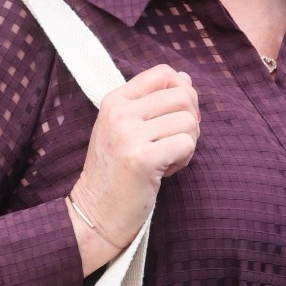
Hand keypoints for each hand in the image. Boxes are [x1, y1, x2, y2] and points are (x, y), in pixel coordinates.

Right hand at [68, 64, 198, 272]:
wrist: (95, 213)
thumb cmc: (117, 170)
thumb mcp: (125, 127)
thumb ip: (152, 101)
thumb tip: (186, 78)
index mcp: (115, 100)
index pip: (164, 72)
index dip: (182, 90)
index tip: (175, 115)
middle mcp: (119, 112)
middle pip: (183, 95)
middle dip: (190, 119)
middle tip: (174, 142)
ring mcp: (129, 135)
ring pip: (188, 121)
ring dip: (187, 143)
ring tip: (166, 158)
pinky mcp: (142, 158)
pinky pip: (187, 144)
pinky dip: (184, 159)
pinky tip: (166, 171)